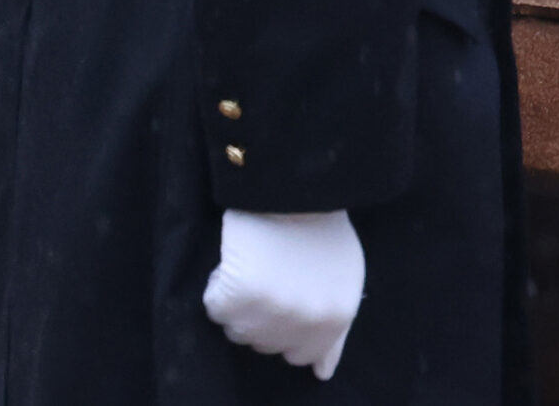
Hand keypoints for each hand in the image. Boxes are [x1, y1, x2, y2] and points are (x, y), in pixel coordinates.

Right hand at [203, 210, 364, 381]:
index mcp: (336, 318)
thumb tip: (321, 372)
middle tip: (273, 273)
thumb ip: (334, 329)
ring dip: (241, 303)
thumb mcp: (343, 279)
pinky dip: (219, 286)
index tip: (288, 296)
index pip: (300, 356)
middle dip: (265, 315)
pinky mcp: (238, 295)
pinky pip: (215, 307)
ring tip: (258, 263)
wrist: (294, 187)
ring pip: (238, 330)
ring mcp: (271, 311)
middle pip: (266, 343)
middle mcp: (305, 321)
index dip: (289, 327)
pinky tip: (238, 260)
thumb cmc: (319, 229)